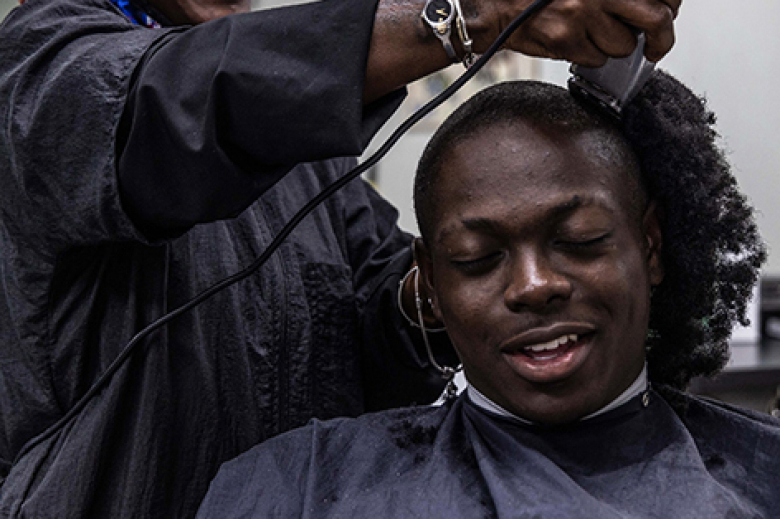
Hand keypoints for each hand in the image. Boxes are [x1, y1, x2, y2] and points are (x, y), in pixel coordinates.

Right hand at [465, 0, 680, 65]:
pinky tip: (574, 40)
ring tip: (594, 33)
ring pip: (624, 46)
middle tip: (656, 46)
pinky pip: (596, 60)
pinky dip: (589, 56)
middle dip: (662, 39)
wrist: (498, 5)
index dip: (669, 5)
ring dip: (614, 46)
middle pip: (657, 19)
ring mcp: (584, 14)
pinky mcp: (567, 40)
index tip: (665, 12)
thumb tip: (658, 3)